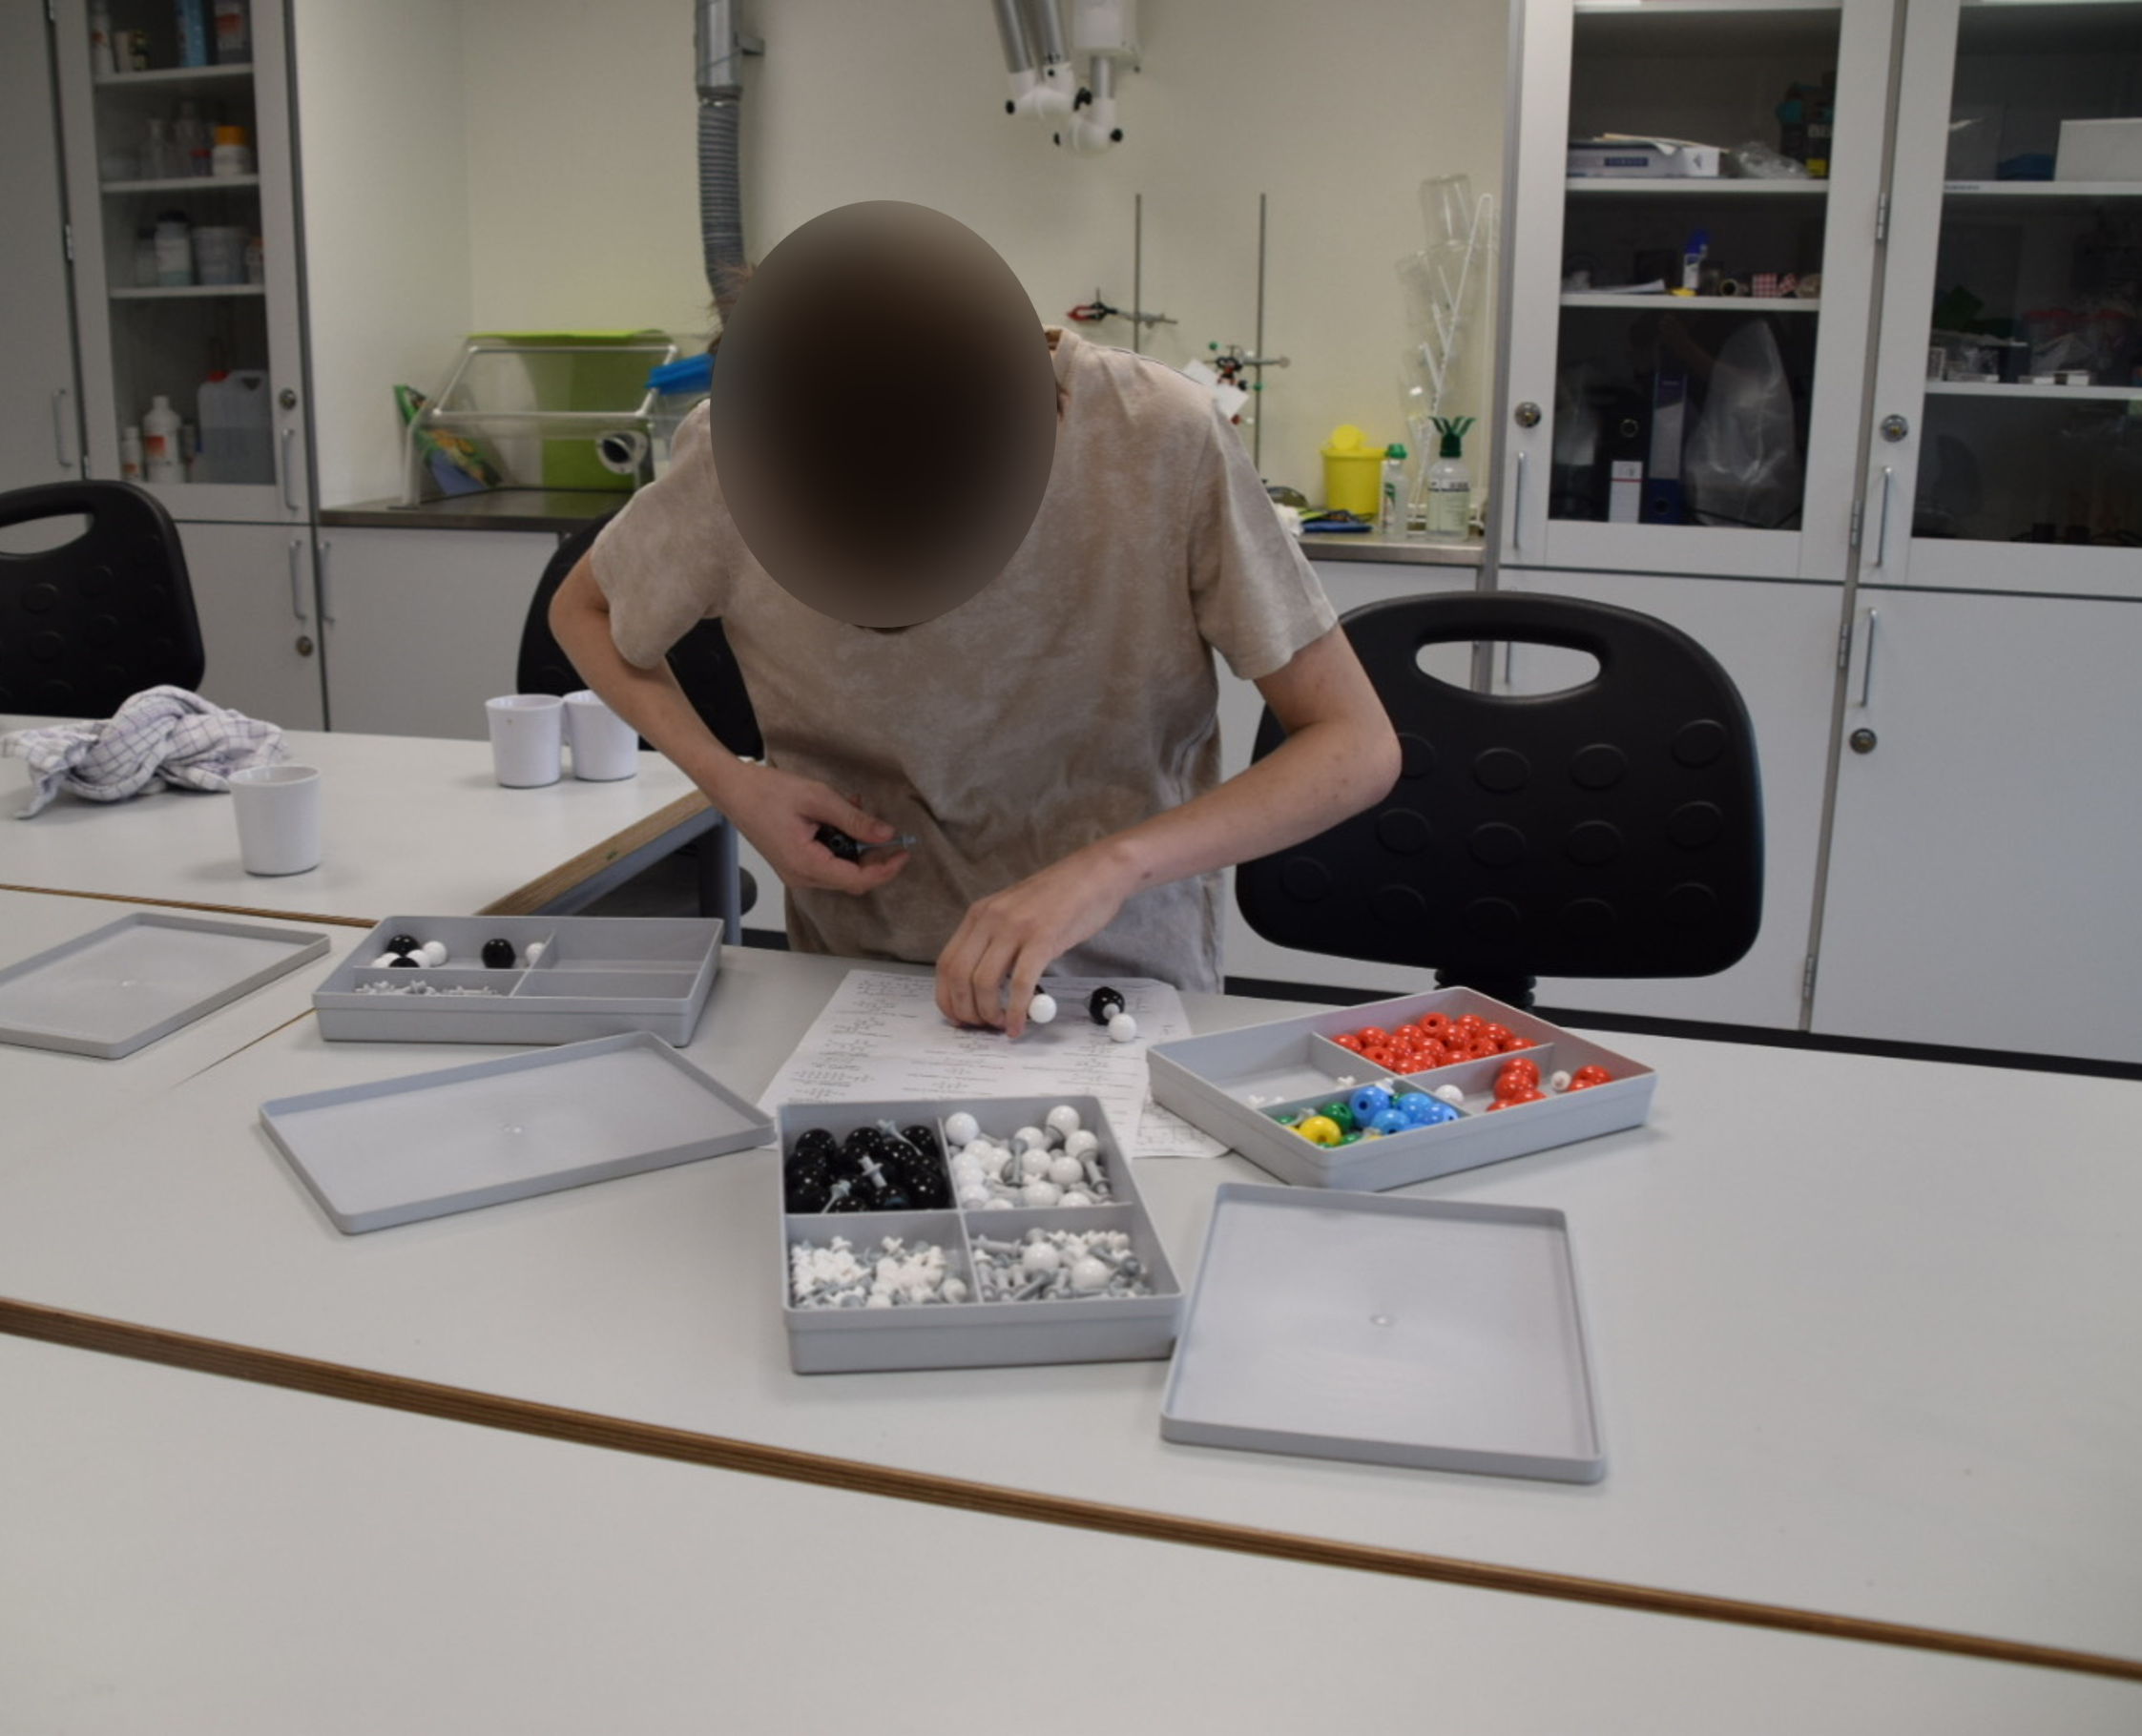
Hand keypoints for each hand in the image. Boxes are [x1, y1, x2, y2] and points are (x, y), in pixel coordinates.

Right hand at [718, 762, 908, 895]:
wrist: (733, 790)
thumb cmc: (767, 791)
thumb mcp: (818, 798)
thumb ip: (853, 819)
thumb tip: (885, 834)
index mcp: (805, 864)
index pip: (857, 880)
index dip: (885, 869)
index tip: (903, 852)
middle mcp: (801, 876)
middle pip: (851, 879)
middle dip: (873, 857)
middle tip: (885, 830)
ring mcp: (796, 872)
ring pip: (840, 870)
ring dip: (855, 846)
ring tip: (855, 810)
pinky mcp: (794, 863)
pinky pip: (827, 862)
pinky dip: (840, 844)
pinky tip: (839, 817)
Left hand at [935, 842, 1136, 1036]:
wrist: (1097, 873)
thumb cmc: (1062, 897)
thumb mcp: (1015, 913)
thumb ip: (998, 941)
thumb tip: (988, 983)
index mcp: (980, 914)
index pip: (946, 963)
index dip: (947, 997)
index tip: (958, 1016)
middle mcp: (990, 919)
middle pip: (959, 976)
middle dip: (966, 1010)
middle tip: (981, 1027)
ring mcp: (1015, 928)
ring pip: (983, 982)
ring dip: (988, 1013)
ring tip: (1001, 1025)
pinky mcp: (1042, 938)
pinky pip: (1020, 983)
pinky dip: (1015, 1010)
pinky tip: (1019, 1023)